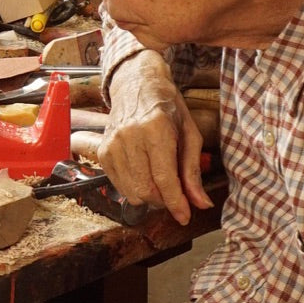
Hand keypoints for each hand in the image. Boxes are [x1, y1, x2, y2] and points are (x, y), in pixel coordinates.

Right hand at [100, 50, 211, 224]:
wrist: (136, 85)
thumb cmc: (167, 107)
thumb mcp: (189, 133)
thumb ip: (192, 170)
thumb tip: (200, 203)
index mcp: (155, 129)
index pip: (164, 178)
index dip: (176, 203)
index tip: (185, 216)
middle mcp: (129, 136)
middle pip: (145, 190)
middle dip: (163, 201)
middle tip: (174, 197)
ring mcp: (112, 144)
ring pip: (130, 192)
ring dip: (148, 197)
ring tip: (159, 184)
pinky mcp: (102, 151)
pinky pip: (118, 185)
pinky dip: (133, 188)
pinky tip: (143, 175)